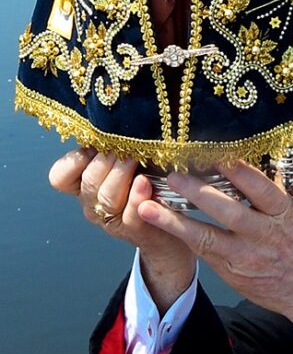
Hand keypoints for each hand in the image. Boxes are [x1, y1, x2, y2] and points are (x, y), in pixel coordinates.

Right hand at [49, 148, 196, 311]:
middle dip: (107, 159)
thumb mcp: (129, 162)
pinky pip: (130, 215)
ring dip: (121, 174)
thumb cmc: (149, 184)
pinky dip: (136, 197)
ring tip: (135, 159)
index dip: (74, 160)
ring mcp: (111, 219)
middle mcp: (93, 204)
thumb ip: (117, 148)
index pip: (60, 176)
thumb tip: (120, 122)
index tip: (95, 146)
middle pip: (89, 181)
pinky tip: (145, 183)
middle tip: (126, 147)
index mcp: (85, 185)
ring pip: (106, 197)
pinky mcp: (134, 231)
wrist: (171, 226)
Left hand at [138, 160, 292, 346]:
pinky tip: (159, 222)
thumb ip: (288, 182)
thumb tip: (271, 151)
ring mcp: (245, 256)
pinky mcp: (231, 272)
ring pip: (206, 236)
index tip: (217, 153)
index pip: (261, 189)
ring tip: (148, 204)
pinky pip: (202, 251)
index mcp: (284, 214)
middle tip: (173, 173)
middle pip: (228, 211)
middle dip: (198, 192)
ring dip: (175, 220)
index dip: (239, 171)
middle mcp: (264, 235)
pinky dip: (180, 235)